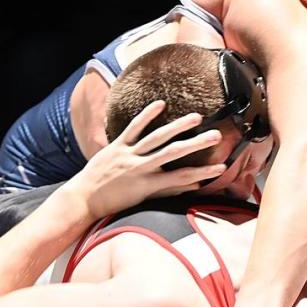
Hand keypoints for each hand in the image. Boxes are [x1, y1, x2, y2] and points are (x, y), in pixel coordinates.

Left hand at [69, 101, 226, 218]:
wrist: (84, 199)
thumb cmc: (117, 202)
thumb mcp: (144, 200)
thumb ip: (168, 190)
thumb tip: (193, 186)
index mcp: (148, 185)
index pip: (182, 177)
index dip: (203, 173)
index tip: (222, 167)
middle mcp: (140, 168)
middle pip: (173, 153)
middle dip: (196, 144)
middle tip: (216, 136)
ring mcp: (128, 155)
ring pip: (156, 137)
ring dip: (178, 126)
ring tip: (197, 117)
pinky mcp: (116, 145)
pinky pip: (133, 128)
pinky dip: (147, 115)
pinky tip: (161, 104)